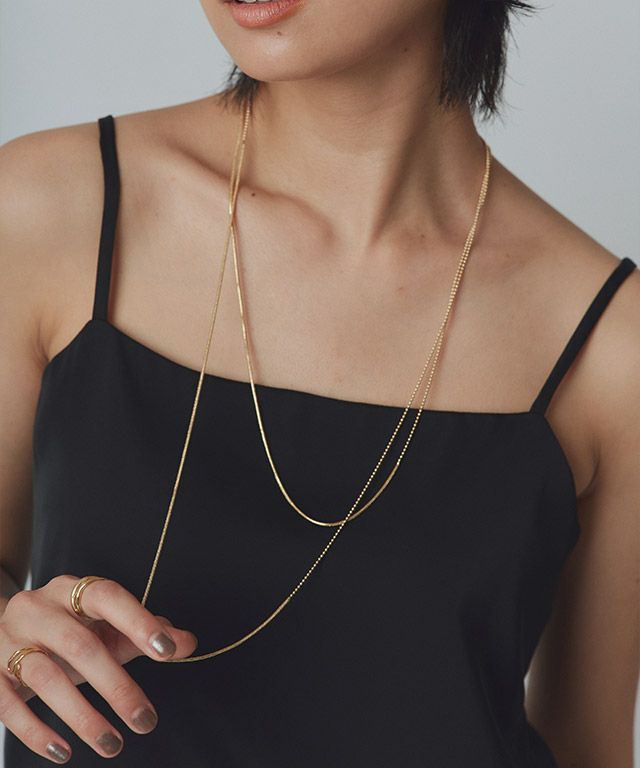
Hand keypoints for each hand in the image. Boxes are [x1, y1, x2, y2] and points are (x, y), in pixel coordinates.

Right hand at [0, 574, 197, 761]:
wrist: (7, 630)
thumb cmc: (68, 630)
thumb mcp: (105, 627)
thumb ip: (146, 633)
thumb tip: (187, 643)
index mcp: (72, 590)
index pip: (108, 597)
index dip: (138, 621)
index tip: (168, 652)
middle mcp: (38, 608)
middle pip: (79, 645)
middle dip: (116, 686)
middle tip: (145, 719)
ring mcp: (8, 639)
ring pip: (45, 678)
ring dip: (82, 716)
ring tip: (113, 744)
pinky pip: (9, 706)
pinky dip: (37, 732)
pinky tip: (64, 751)